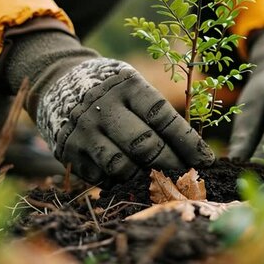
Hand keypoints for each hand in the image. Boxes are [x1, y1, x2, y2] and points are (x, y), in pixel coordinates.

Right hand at [0, 29, 214, 185]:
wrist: (57, 81)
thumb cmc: (111, 87)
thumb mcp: (133, 84)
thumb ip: (156, 112)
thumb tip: (193, 151)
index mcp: (127, 86)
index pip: (164, 118)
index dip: (188, 142)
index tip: (206, 160)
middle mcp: (103, 107)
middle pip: (145, 146)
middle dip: (172, 165)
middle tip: (187, 177)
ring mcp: (83, 130)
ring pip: (122, 166)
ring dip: (145, 177)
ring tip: (161, 180)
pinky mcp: (68, 150)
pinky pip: (101, 176)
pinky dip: (120, 182)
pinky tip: (132, 179)